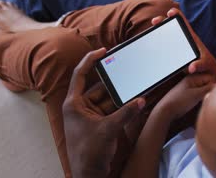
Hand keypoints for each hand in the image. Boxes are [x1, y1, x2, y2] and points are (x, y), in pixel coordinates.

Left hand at [63, 48, 145, 177]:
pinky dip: (124, 107)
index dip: (91, 60)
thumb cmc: (88, 153)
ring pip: (109, 99)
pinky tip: (136, 102)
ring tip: (137, 86)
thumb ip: (126, 113)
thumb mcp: (108, 130)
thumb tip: (141, 100)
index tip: (103, 50)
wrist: (89, 175)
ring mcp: (91, 116)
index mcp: (74, 104)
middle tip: (129, 70)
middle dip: (115, 81)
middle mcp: (81, 108)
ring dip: (122, 96)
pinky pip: (113, 110)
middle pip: (99, 87)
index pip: (81, 74)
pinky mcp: (100, 124)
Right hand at [151, 8, 215, 80]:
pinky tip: (147, 44)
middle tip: (155, 21)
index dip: (176, 14)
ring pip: (163, 35)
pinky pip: (161, 45)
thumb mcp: (204, 64)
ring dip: (156, 32)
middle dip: (161, 21)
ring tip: (149, 32)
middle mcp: (181, 38)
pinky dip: (154, 43)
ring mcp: (175, 45)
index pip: (183, 21)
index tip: (170, 13)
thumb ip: (199, 65)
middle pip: (169, 26)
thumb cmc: (205, 64)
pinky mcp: (171, 53)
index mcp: (190, 37)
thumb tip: (191, 68)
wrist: (204, 71)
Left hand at [155, 73, 213, 120]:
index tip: (212, 93)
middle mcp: (191, 81)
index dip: (213, 86)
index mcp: (193, 77)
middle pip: (207, 83)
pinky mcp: (188, 95)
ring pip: (203, 90)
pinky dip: (200, 99)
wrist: (165, 110)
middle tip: (207, 98)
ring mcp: (189, 88)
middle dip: (209, 91)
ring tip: (200, 102)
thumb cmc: (179, 101)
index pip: (210, 77)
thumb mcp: (197, 94)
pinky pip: (199, 95)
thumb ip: (209, 88)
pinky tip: (197, 104)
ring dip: (205, 96)